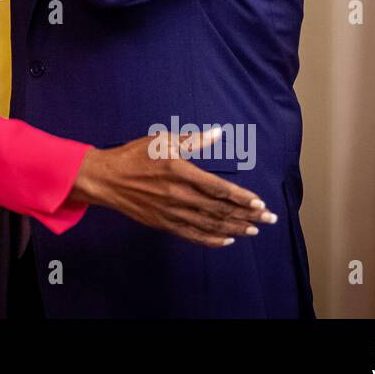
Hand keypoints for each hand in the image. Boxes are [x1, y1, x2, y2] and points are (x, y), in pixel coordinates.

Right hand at [69, 127, 277, 247]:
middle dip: (248, 215)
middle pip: (219, 210)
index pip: (219, 188)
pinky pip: (192, 235)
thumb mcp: (163, 140)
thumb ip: (193, 140)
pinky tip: (226, 239)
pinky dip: (211, 239)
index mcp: (180, 171)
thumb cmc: (134, 155)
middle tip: (269, 219)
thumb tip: (218, 134)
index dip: (242, 198)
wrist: (105, 178)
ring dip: (235, 228)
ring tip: (253, 230)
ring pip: (209, 225)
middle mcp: (178, 194)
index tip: (260, 203)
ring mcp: (170, 212)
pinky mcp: (163, 223)